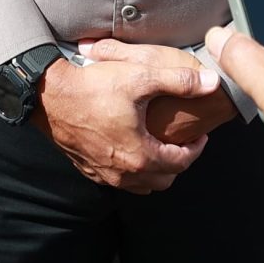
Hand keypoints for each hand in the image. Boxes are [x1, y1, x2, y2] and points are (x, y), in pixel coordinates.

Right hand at [34, 48, 216, 192]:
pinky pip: (119, 180)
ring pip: (141, 185)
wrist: (50, 96)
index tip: (200, 136)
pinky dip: (132, 170)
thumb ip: (180, 81)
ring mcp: (103, 175)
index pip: (181, 163)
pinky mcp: (88, 170)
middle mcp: (123, 173)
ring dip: (155, 170)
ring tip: (159, 147)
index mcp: (140, 155)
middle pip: (164, 180)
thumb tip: (212, 82)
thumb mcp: (141, 77)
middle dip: (177, 163)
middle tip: (182, 143)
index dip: (196, 149)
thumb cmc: (94, 87)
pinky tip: (130, 148)